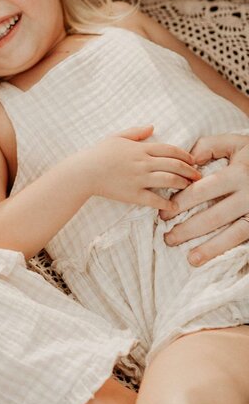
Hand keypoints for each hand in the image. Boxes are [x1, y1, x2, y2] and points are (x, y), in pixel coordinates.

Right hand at [84, 125, 200, 208]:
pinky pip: (154, 200)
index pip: (170, 150)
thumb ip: (136, 132)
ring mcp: (139, 179)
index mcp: (140, 149)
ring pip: (169, 181)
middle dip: (189, 170)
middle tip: (198, 176)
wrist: (84, 172)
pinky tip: (173, 206)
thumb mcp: (116, 137)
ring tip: (189, 187)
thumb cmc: (98, 153)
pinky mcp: (133, 194)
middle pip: (174, 165)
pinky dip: (166, 204)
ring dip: (182, 184)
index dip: (184, 155)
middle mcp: (143, 163)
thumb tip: (152, 127)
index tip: (192, 160)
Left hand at [160, 132, 248, 263]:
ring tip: (191, 259)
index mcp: (237, 174)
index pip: (204, 190)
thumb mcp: (235, 143)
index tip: (163, 214)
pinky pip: (247, 239)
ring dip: (212, 248)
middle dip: (189, 229)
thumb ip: (209, 147)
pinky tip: (216, 260)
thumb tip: (189, 162)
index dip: (182, 203)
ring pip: (234, 233)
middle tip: (168, 239)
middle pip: (215, 216)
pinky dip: (231, 251)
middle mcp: (248, 195)